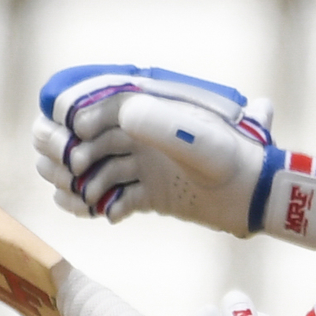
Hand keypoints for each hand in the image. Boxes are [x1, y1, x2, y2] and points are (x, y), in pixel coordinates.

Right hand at [34, 63, 315, 248]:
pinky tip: (100, 212)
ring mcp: (139, 164)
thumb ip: (164, 123)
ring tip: (86, 196)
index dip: (69, 117)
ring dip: (72, 181)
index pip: (84, 104)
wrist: (257, 196)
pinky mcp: (145, 195)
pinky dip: (90, 205)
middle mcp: (136, 134)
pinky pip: (102, 197)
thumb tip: (123, 115)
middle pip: (71, 135)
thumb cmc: (235, 159)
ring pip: (80, 167)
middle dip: (59, 150)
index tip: (75, 135)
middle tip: (74, 169)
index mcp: (144, 109)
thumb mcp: (202, 138)